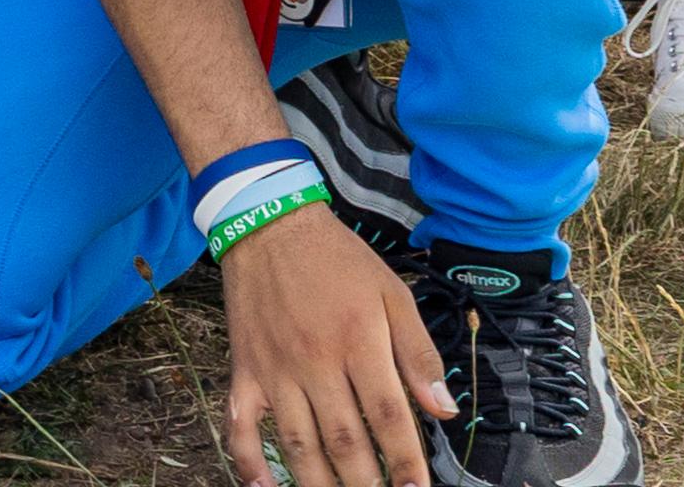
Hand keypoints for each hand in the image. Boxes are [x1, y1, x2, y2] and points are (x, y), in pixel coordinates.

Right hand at [217, 201, 455, 486]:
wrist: (268, 223)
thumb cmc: (337, 260)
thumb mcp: (391, 292)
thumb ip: (418, 352)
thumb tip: (444, 409)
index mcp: (357, 341)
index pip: (387, 415)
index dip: (406, 460)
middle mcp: (314, 361)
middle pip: (344, 439)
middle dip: (367, 482)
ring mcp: (275, 369)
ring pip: (298, 443)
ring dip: (320, 483)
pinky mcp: (244, 369)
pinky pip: (239, 424)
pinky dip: (248, 462)